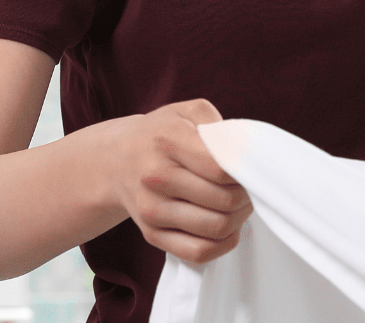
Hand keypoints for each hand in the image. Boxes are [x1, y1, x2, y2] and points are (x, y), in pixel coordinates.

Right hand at [109, 99, 251, 263]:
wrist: (115, 160)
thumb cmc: (162, 134)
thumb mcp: (187, 112)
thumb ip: (218, 126)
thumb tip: (244, 155)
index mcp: (167, 140)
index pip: (222, 168)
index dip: (245, 172)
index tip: (249, 168)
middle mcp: (156, 176)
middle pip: (224, 200)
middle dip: (247, 195)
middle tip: (247, 187)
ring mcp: (152, 209)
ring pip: (216, 227)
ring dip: (239, 218)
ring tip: (238, 204)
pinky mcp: (152, 234)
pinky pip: (199, 252)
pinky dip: (223, 244)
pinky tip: (227, 228)